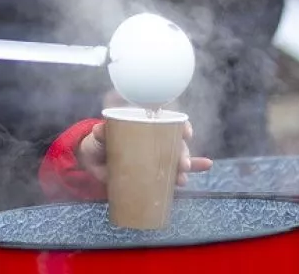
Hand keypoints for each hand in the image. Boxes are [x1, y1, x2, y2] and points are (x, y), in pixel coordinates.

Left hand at [74, 121, 212, 186]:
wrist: (93, 163)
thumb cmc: (99, 143)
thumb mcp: (99, 137)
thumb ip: (101, 134)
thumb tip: (99, 130)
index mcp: (145, 125)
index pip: (168, 121)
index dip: (181, 124)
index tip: (186, 131)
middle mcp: (155, 138)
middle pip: (176, 142)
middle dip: (183, 152)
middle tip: (183, 163)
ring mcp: (156, 156)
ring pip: (178, 158)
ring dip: (186, 166)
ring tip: (182, 176)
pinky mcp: (155, 173)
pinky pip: (175, 172)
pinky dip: (191, 170)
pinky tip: (205, 167)